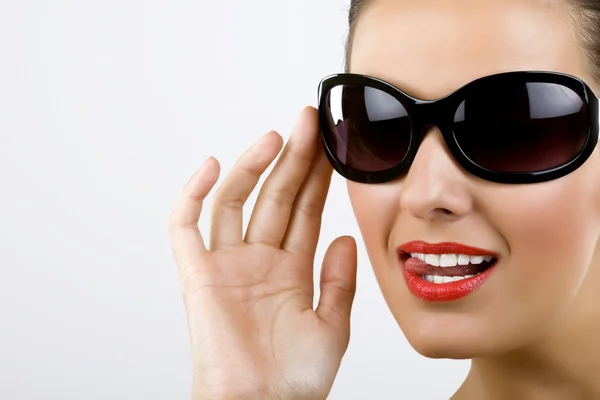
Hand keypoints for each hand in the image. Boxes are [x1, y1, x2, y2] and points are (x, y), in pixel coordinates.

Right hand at [169, 107, 357, 399]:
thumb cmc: (294, 379)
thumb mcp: (332, 327)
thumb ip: (339, 280)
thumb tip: (344, 237)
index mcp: (291, 271)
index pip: (306, 210)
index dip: (317, 177)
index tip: (331, 143)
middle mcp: (258, 260)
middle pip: (276, 197)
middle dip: (294, 158)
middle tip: (309, 121)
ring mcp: (227, 264)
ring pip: (236, 201)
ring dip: (253, 167)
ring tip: (277, 136)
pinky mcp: (198, 274)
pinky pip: (186, 227)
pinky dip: (192, 195)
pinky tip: (210, 164)